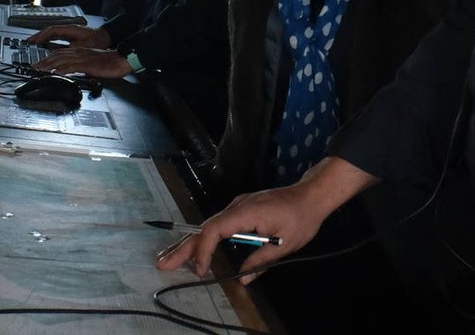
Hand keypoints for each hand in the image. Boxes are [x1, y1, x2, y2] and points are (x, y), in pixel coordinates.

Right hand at [27, 24, 109, 48]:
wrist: (105, 37)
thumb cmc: (97, 40)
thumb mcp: (83, 46)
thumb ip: (71, 48)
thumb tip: (60, 53)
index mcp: (70, 29)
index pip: (52, 30)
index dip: (42, 35)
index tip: (34, 41)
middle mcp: (68, 29)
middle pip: (50, 31)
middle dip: (39, 36)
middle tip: (29, 41)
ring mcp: (69, 32)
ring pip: (52, 34)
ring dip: (43, 38)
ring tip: (34, 43)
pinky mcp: (71, 36)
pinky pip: (56, 37)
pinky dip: (49, 41)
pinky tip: (45, 46)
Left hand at [33, 46, 132, 78]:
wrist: (121, 59)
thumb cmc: (110, 62)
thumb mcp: (91, 63)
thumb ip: (81, 66)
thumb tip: (72, 72)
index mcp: (80, 52)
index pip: (60, 53)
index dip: (48, 58)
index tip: (39, 64)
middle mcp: (79, 53)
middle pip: (57, 55)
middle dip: (43, 61)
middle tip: (33, 67)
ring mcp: (82, 58)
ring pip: (61, 60)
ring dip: (48, 65)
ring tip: (38, 70)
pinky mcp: (87, 64)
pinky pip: (71, 66)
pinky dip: (62, 69)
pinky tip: (55, 72)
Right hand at [156, 186, 323, 281]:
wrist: (311, 195)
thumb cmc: (301, 218)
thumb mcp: (285, 244)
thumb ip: (261, 261)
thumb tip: (243, 279)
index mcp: (245, 212)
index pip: (214, 229)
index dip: (203, 250)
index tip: (201, 269)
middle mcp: (237, 206)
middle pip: (204, 227)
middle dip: (184, 246)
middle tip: (163, 263)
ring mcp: (238, 206)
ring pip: (209, 225)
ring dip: (191, 243)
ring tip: (172, 259)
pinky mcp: (242, 209)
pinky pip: (218, 224)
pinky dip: (205, 238)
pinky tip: (197, 250)